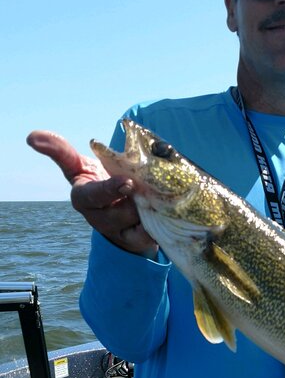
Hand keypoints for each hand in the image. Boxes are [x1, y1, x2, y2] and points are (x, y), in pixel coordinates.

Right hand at [26, 130, 156, 255]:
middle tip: (150, 189)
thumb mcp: (78, 166)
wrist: (115, 211)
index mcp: (83, 198)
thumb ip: (60, 151)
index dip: (111, 190)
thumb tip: (31, 136)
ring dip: (149, 210)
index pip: (93, 195)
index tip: (127, 182)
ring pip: (136, 223)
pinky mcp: (133, 242)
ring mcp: (116, 231)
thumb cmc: (96, 182)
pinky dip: (154, 227)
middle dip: (138, 201)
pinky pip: (147, 237)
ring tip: (157, 196)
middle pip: (120, 212)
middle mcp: (98, 217)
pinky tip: (160, 215)